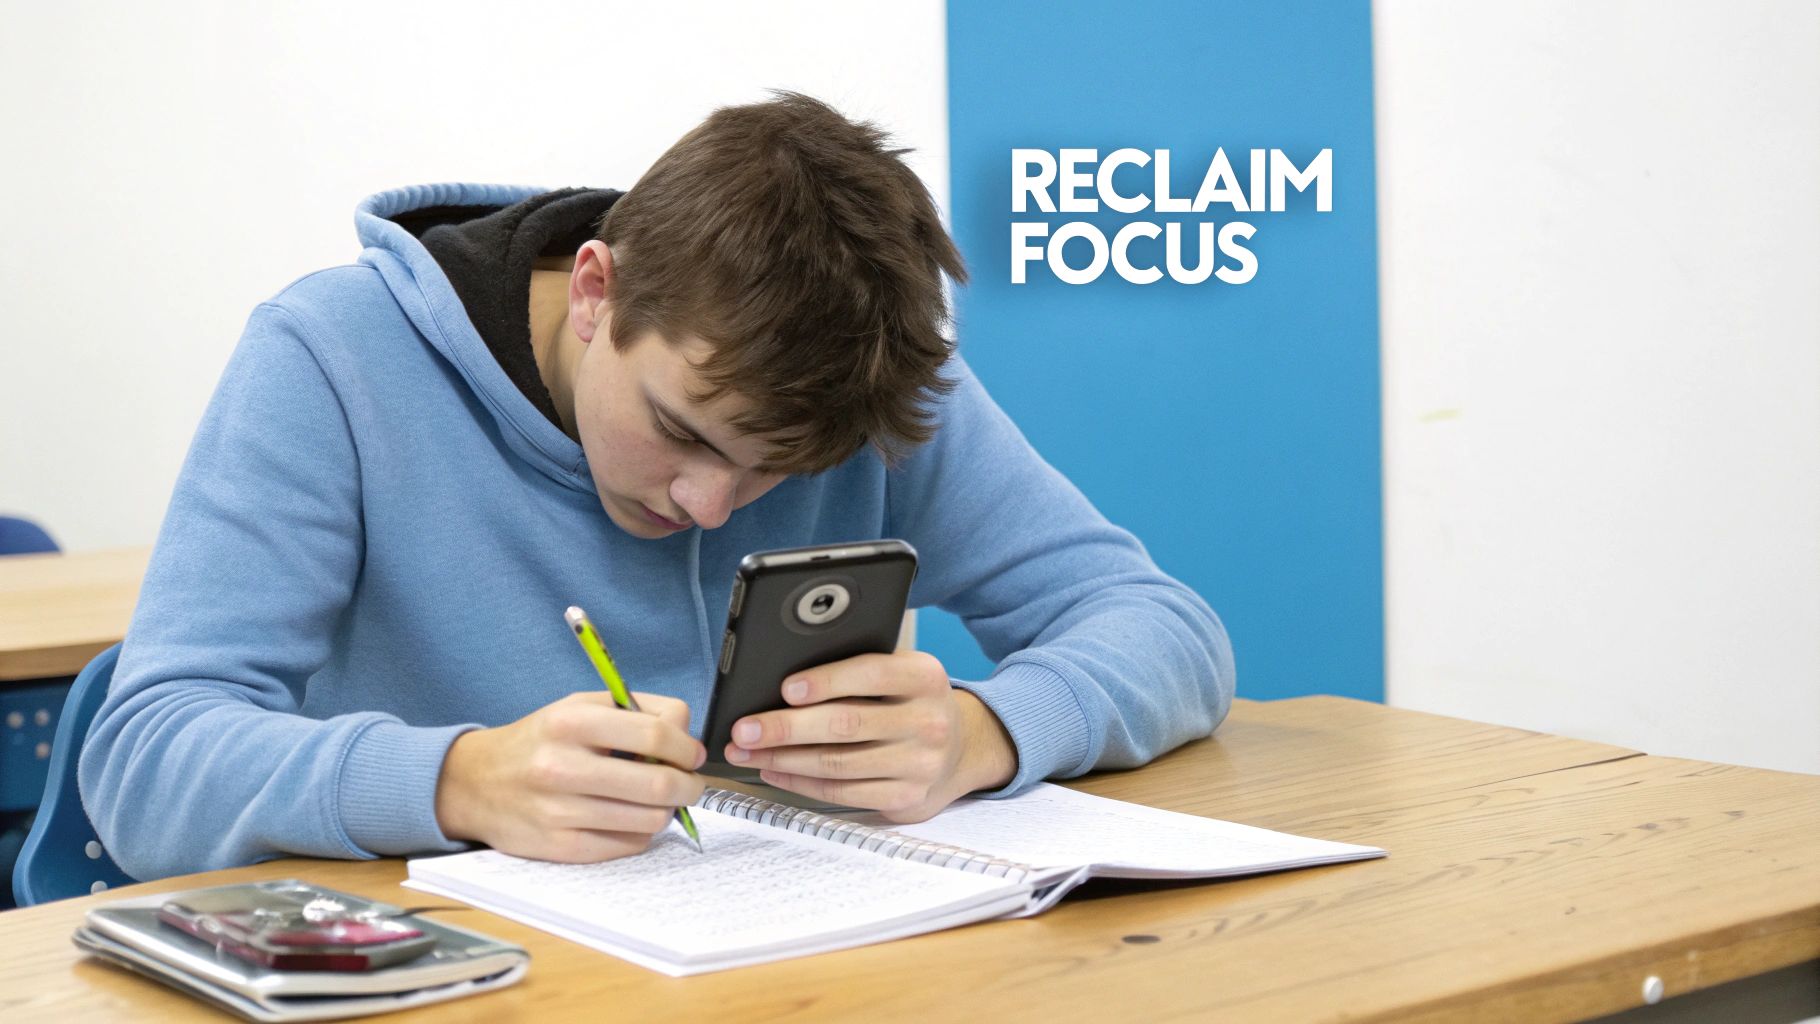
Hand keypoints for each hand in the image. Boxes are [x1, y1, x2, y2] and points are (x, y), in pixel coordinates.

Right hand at [434, 691, 706, 862]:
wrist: (474, 783)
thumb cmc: (539, 741)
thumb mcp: (577, 707)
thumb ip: (633, 711)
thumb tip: (686, 736)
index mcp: (571, 721)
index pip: (655, 733)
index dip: (686, 746)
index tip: (692, 754)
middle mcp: (562, 765)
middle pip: (658, 783)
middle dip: (689, 785)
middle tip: (690, 784)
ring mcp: (559, 811)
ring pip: (649, 819)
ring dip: (667, 811)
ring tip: (658, 800)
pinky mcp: (559, 847)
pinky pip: (627, 845)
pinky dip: (640, 832)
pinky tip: (629, 818)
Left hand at [723, 651, 1016, 822]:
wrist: (962, 748)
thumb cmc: (910, 701)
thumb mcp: (901, 672)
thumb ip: (859, 667)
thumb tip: (783, 678)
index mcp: (925, 677)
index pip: (873, 673)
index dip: (827, 681)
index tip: (785, 688)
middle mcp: (928, 721)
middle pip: (846, 724)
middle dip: (786, 728)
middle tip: (744, 730)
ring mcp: (920, 765)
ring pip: (838, 764)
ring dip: (783, 760)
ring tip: (747, 752)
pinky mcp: (906, 798)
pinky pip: (842, 793)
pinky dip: (801, 783)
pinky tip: (774, 772)